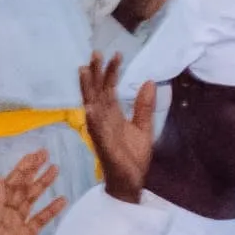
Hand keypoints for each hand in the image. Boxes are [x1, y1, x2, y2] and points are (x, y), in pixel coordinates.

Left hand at [0, 150, 64, 234]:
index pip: (10, 184)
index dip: (22, 169)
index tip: (34, 156)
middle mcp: (7, 214)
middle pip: (22, 187)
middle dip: (33, 170)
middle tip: (46, 154)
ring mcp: (19, 224)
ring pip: (32, 199)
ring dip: (43, 184)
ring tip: (56, 169)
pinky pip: (41, 218)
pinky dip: (51, 208)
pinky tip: (62, 198)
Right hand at [79, 55, 156, 203]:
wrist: (132, 181)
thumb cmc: (134, 156)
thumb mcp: (143, 127)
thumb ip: (144, 106)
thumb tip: (149, 82)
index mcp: (112, 114)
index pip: (109, 89)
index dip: (111, 72)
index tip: (116, 54)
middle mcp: (103, 119)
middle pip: (97, 92)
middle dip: (96, 73)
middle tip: (96, 53)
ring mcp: (100, 131)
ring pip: (92, 106)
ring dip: (87, 90)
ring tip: (85, 71)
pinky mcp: (103, 145)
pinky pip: (97, 131)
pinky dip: (93, 119)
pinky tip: (90, 108)